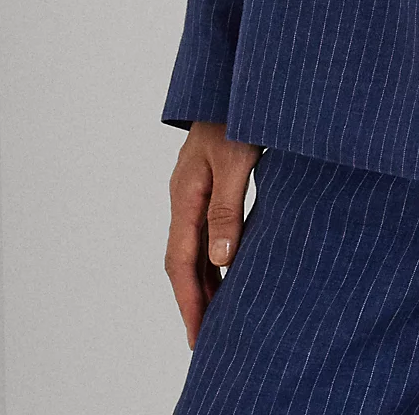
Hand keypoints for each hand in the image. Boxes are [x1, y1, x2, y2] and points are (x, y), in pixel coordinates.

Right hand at [165, 121, 261, 347]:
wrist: (234, 78)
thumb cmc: (237, 113)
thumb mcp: (235, 160)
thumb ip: (226, 208)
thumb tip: (221, 260)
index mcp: (184, 195)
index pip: (181, 262)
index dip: (189, 302)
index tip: (198, 337)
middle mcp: (185, 195)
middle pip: (184, 260)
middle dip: (195, 300)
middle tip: (207, 340)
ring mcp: (196, 188)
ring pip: (195, 246)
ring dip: (205, 280)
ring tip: (221, 315)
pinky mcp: (211, 180)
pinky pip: (207, 228)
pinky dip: (216, 255)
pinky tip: (231, 267)